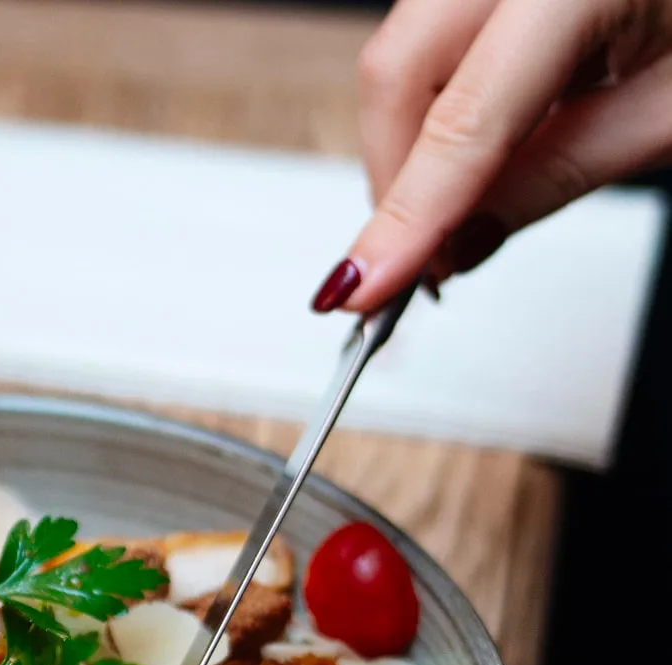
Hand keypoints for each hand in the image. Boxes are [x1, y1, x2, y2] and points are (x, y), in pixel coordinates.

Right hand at [311, 0, 671, 313]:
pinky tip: (477, 153)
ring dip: (414, 144)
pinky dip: (443, 104)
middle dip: (394, 180)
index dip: (406, 216)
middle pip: (398, 67)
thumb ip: (554, 176)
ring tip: (457, 214)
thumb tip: (458, 242)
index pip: (463, 121)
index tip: (365, 289)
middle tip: (414, 266)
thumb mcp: (666, 113)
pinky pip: (440, 34)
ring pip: (407, 51)